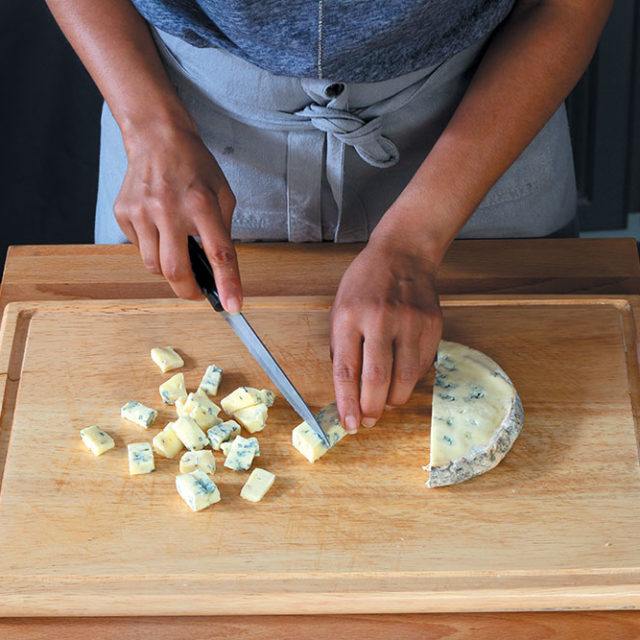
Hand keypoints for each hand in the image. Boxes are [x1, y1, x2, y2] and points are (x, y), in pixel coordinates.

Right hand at [114, 120, 241, 309]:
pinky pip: (139, 249)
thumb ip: (222, 232)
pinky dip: (152, 248)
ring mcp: (142, 212)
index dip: (227, 283)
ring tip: (177, 246)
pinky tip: (159, 226)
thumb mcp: (223, 195)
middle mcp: (168, 209)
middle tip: (197, 293)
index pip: (218, 252)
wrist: (157, 138)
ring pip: (154, 266)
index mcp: (201, 204)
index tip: (233, 306)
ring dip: (169, 268)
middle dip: (189, 291)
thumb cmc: (194, 167)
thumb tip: (221, 270)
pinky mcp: (123, 213)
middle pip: (176, 271)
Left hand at [330, 236, 441, 431]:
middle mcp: (380, 320)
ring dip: (392, 400)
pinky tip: (400, 378)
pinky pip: (421, 367)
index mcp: (349, 317)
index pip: (347, 371)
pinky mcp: (432, 326)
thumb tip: (347, 392)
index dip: (347, 403)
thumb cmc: (365, 283)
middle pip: (377, 380)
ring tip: (384, 403)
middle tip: (368, 421)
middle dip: (371, 409)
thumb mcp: (339, 310)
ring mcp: (410, 323)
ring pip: (404, 379)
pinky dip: (409, 381)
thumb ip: (341, 349)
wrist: (402, 255)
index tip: (348, 424)